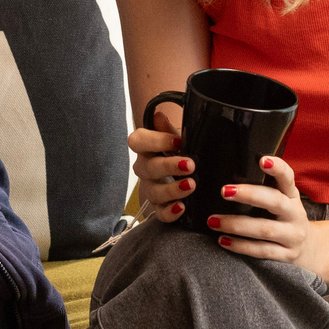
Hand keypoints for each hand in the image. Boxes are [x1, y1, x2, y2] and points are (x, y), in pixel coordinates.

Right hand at [128, 99, 194, 220]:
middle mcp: (144, 168)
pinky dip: (170, 212)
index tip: (179, 141)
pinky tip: (182, 207)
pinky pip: (159, 213)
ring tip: (191, 186)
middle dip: (168, 166)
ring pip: (153, 192)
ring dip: (172, 190)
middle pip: (147, 168)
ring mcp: (150, 188)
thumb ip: (170, 130)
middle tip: (190, 165)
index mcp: (146, 147)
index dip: (156, 141)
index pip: (137, 141)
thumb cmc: (180, 151)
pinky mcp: (158, 207)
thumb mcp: (179, 138)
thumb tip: (159, 116)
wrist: (187, 172)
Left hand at [205, 155, 313, 264]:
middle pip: (274, 201)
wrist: (309, 250)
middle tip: (224, 191)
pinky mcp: (286, 255)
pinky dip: (241, 246)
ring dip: (236, 225)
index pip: (287, 178)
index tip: (262, 159)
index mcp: (292, 196)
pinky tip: (223, 240)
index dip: (277, 168)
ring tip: (213, 221)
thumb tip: (233, 175)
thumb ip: (263, 188)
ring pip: (265, 229)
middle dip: (249, 195)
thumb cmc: (286, 219)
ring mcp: (292, 236)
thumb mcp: (281, 201)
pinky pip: (262, 250)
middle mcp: (295, 214)